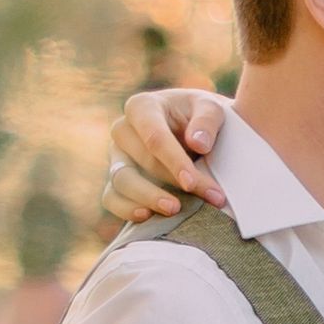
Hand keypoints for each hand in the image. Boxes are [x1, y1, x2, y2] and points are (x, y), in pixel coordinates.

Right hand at [104, 84, 226, 221]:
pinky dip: (126, 209)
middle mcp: (123, 130)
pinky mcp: (116, 179)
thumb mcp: (211, 109)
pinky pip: (111, 198)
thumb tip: (198, 144)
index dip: (174, 162)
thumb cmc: (201, 117)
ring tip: (175, 210)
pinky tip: (147, 216)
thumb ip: (207, 121)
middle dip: (174, 182)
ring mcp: (116, 156)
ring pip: (122, 180)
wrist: (194, 132)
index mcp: (143, 107)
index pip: (154, 137)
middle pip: (142, 161)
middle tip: (209, 199)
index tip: (192, 182)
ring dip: (148, 198)